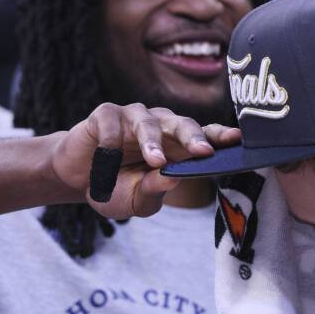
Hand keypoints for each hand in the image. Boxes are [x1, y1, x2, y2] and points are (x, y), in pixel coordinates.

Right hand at [51, 102, 240, 220]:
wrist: (77, 179)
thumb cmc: (115, 187)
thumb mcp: (137, 199)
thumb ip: (155, 191)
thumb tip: (173, 179)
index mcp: (176, 146)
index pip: (205, 137)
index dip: (221, 137)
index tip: (237, 141)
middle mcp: (160, 126)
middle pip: (183, 123)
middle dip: (195, 137)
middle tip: (204, 152)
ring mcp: (133, 117)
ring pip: (150, 122)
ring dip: (153, 142)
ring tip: (156, 162)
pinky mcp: (106, 114)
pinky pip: (113, 122)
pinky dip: (112, 141)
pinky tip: (106, 159)